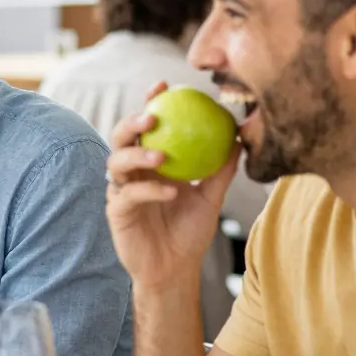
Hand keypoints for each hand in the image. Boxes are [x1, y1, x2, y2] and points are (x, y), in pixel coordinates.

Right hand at [105, 81, 239, 291]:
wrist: (175, 270)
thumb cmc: (190, 233)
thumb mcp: (211, 197)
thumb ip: (220, 169)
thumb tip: (239, 136)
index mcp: (151, 163)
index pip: (145, 126)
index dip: (149, 102)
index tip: (163, 85)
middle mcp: (131, 173)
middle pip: (120, 137)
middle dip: (131, 121)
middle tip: (153, 115)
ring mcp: (120, 191)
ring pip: (116, 163)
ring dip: (137, 154)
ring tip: (161, 155)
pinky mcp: (116, 212)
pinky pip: (129, 195)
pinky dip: (150, 189)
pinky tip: (171, 191)